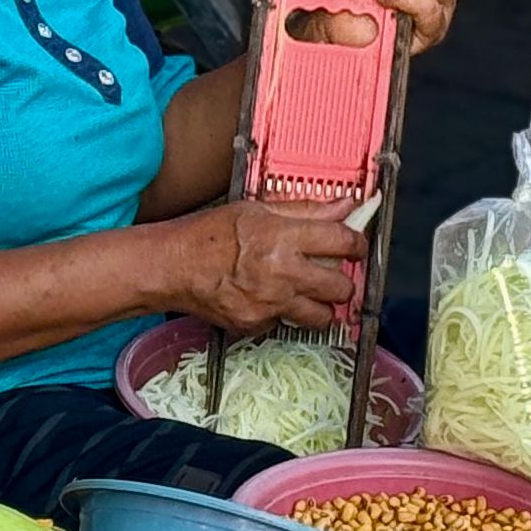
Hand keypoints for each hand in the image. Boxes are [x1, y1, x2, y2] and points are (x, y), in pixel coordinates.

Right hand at [174, 197, 364, 334]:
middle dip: (343, 281)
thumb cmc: (209, 235)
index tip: (355, 246)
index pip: (343, 242)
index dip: (357, 244)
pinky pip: (287, 324)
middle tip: (331, 274)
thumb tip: (346, 205)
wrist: (173, 268)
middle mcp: (282, 274)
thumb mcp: (257, 210)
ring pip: (322, 316)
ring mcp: (270, 304)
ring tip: (306, 293)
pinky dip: (285, 314)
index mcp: (284, 238)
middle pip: (341, 287)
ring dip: (321, 305)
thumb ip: (306, 210)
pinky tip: (269, 298)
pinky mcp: (257, 325)